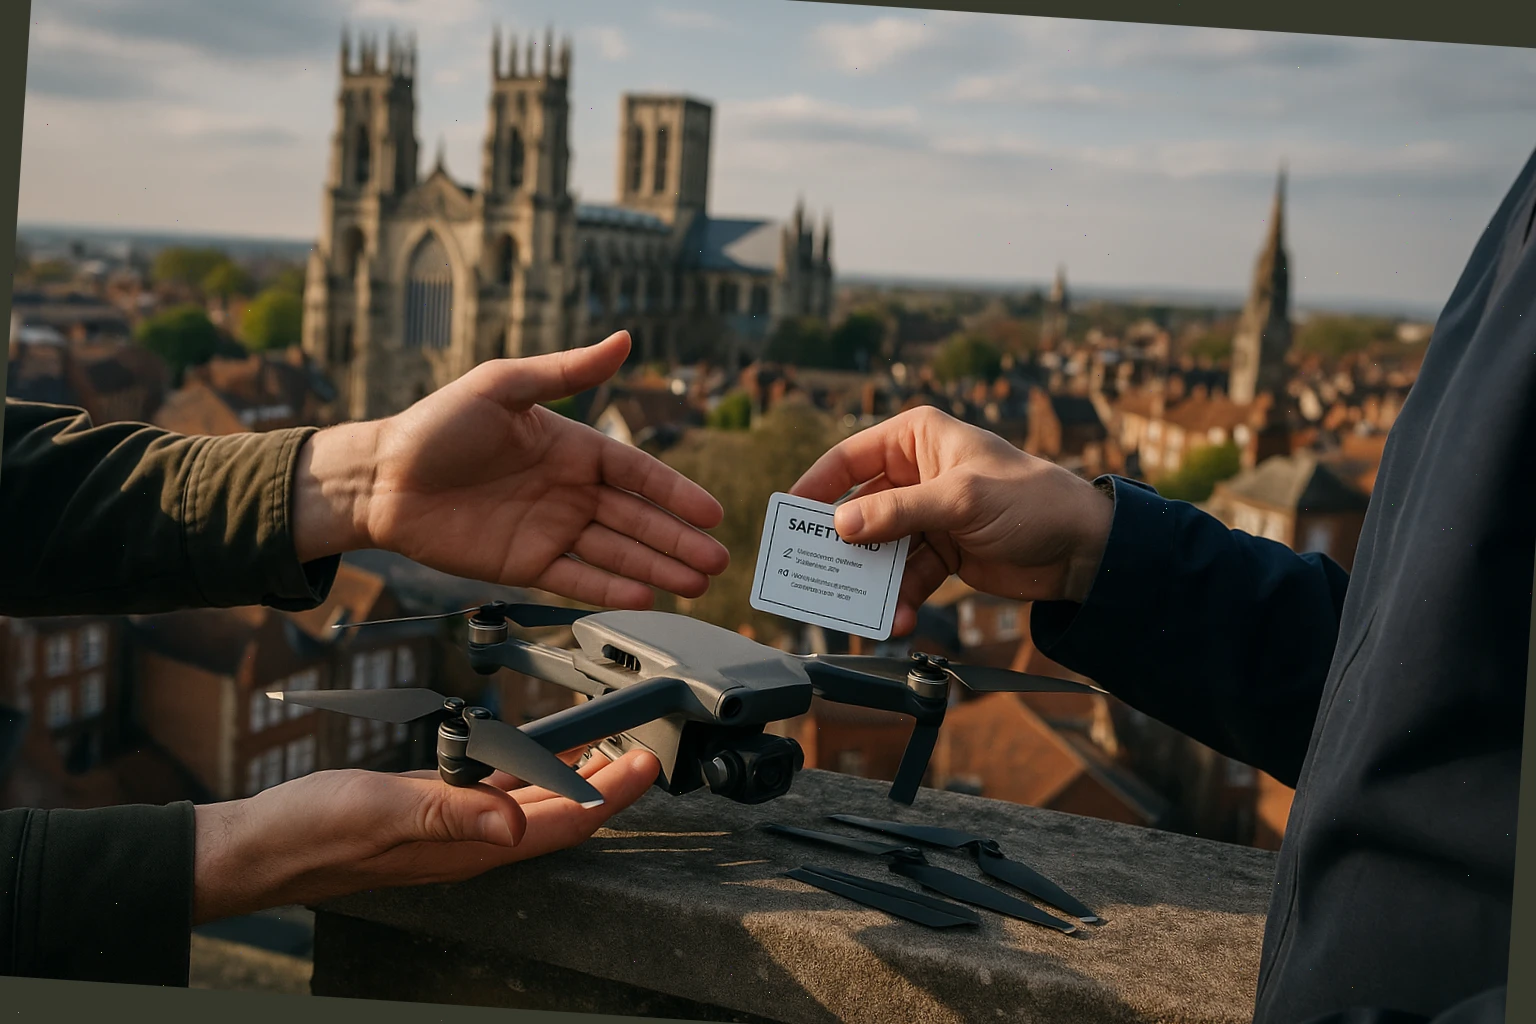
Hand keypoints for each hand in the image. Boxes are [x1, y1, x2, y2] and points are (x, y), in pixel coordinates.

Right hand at [191, 747, 660, 924]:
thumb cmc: (310, 833)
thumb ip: (449, 813)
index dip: (612, 795)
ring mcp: (452, 829)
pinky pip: (496, 791)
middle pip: (561, 815)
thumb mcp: (380, 812)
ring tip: (606, 746)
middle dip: (608, 785)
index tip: (648, 763)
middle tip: (642, 749)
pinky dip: (526, 769)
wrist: (257, 847)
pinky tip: (530, 752)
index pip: (564, 823)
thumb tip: (517, 822)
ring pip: (533, 803)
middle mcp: (471, 843)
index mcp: (470, 846)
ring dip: (574, 777)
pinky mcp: (431, 811)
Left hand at [292, 331, 728, 608]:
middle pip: (636, 520)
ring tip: (696, 584)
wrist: (381, 478)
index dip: (674, 493)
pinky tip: (645, 596)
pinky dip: (610, 589)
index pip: (636, 473)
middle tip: (717, 560)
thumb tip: (625, 340)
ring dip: (657, 568)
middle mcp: (568, 491)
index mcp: (571, 446)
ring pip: (616, 553)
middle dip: (678, 540)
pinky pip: (578, 578)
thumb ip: (566, 372)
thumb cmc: (436, 426)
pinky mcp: (525, 564)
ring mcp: (550, 530)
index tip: (711, 511)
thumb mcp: (503, 385)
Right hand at [790, 406, 1112, 634]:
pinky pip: (905, 577)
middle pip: (858, 509)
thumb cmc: (1031, 501)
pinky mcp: (940, 553)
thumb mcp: (960, 499)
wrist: (1083, 548)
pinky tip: (897, 619)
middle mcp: (915, 473)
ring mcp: (926, 516)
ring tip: (866, 611)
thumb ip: (898, 512)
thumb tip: (841, 525)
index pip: (850, 458)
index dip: (816, 486)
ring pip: (879, 550)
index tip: (789, 517)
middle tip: (816, 575)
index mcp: (917, 438)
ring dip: (872, 582)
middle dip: (842, 546)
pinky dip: (899, 599)